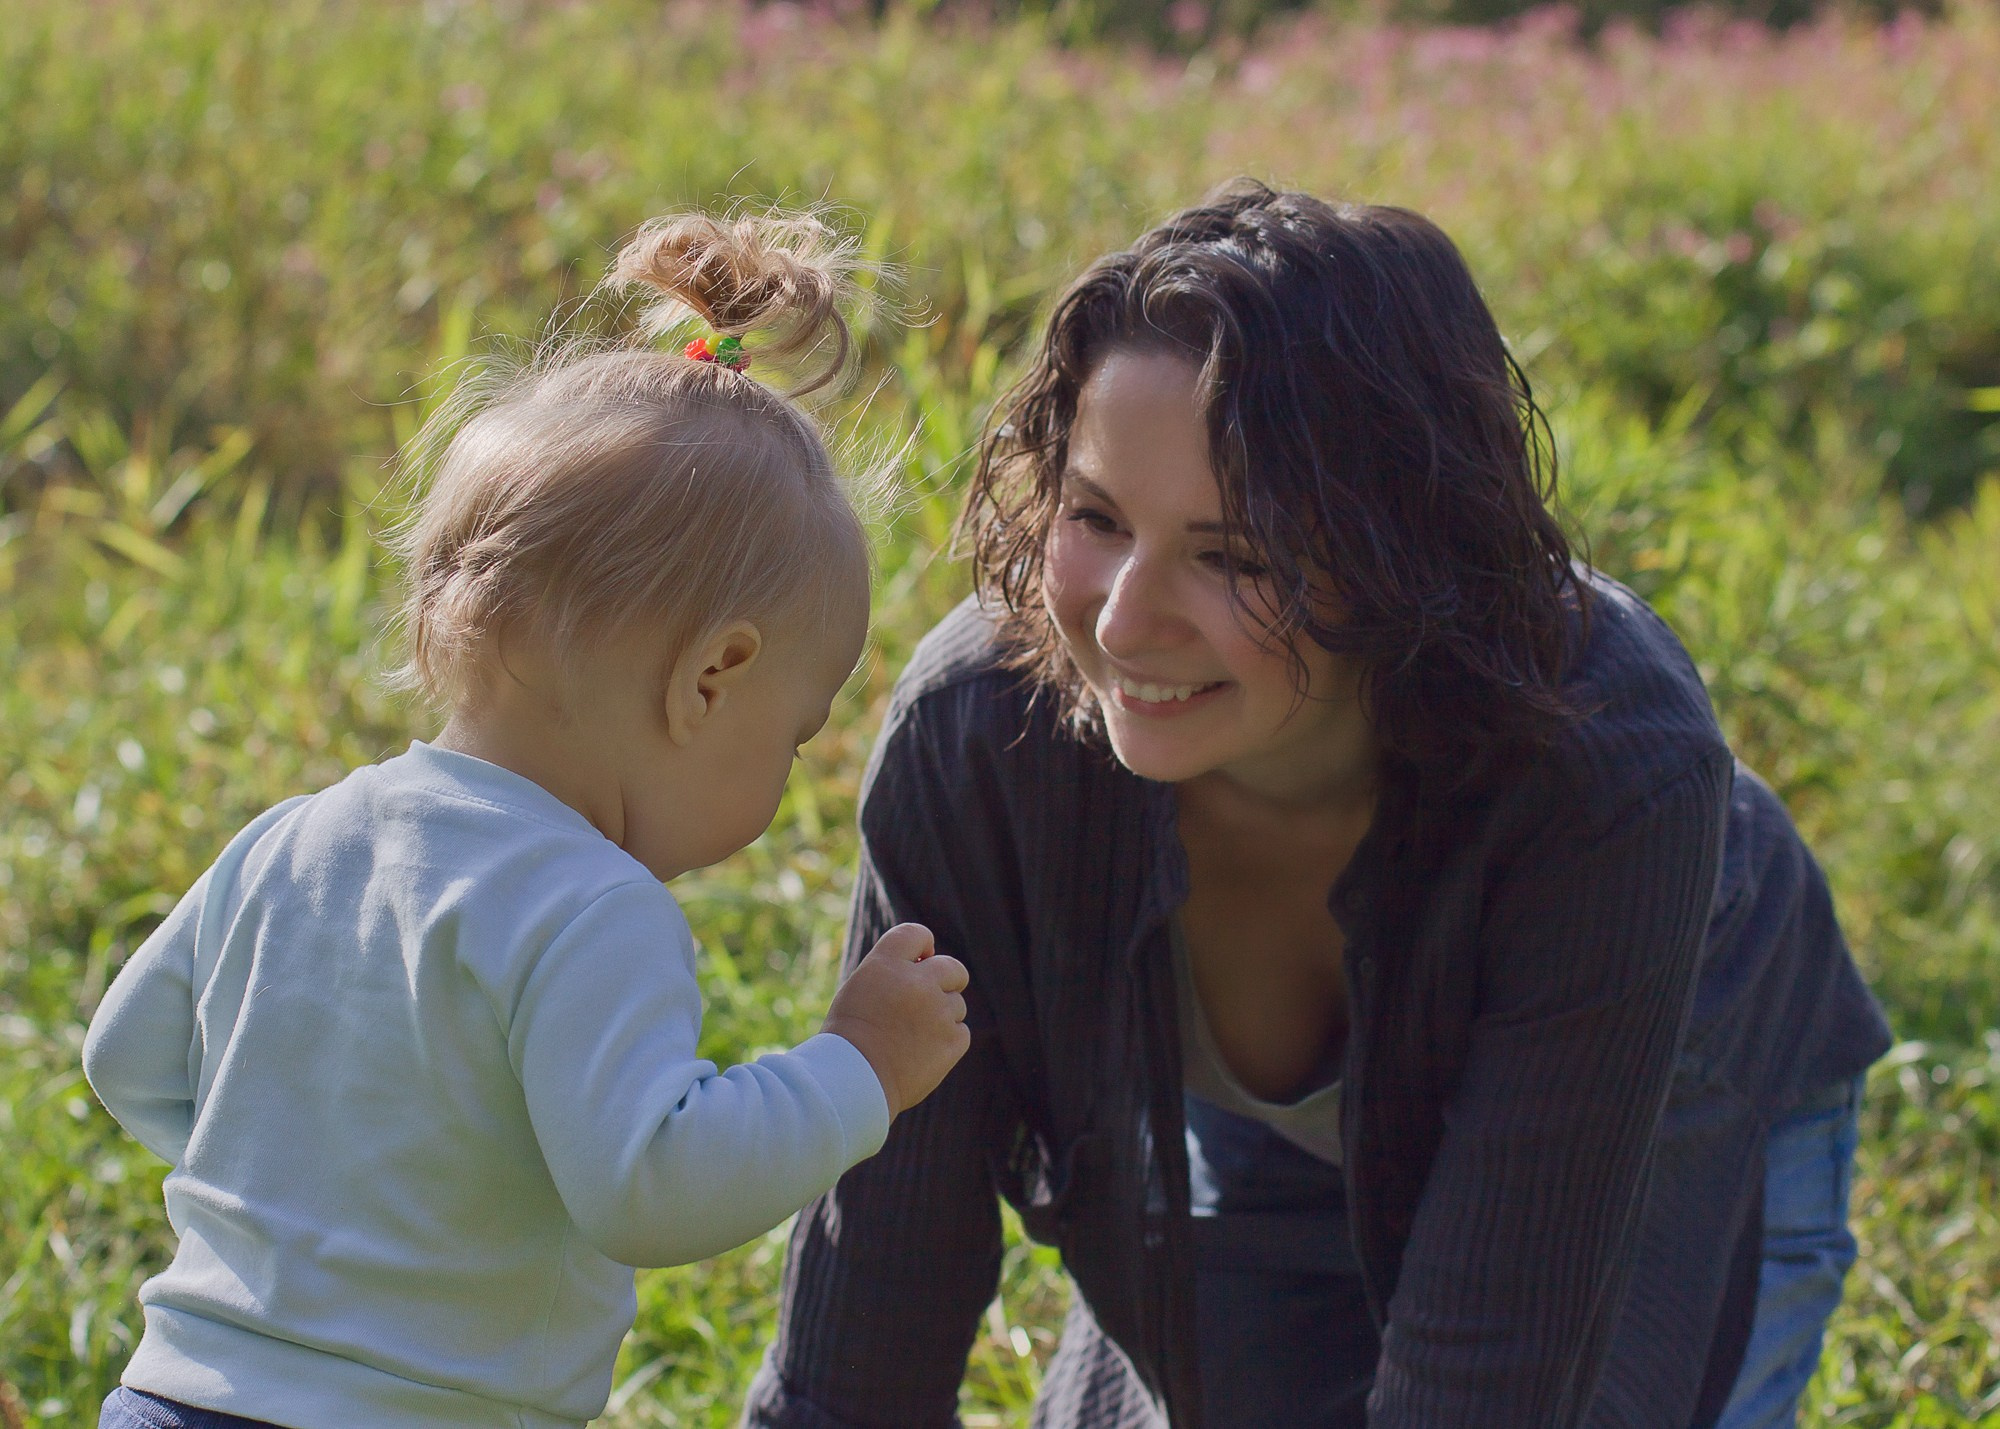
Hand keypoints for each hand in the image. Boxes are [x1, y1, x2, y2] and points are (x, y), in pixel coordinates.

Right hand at [822, 923, 969, 1117]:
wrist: (853, 1082)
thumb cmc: (850, 1038)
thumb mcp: (861, 989)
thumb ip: (894, 971)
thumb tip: (929, 962)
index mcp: (887, 963)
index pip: (917, 934)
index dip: (922, 947)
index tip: (918, 961)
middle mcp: (917, 981)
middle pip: (952, 968)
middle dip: (945, 980)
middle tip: (925, 1000)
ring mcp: (939, 1011)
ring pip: (956, 1004)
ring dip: (941, 1016)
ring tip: (911, 1037)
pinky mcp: (953, 1040)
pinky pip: (961, 1032)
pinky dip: (946, 1041)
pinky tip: (921, 1053)